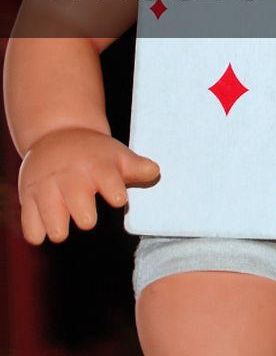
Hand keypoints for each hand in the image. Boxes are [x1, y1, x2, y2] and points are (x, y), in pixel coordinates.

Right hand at [18, 128, 159, 243]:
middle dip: (85, 216)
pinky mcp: (29, 198)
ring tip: (63, 228)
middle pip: (78, 204)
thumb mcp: (118, 156)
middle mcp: (72, 177)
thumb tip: (154, 172)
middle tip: (88, 218)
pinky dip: (37, 233)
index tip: (120, 199)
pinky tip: (45, 229)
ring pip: (51, 218)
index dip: (115, 191)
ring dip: (58, 228)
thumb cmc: (96, 154)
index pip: (108, 179)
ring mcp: (47, 188)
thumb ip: (137, 167)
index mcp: (98, 166)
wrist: (58, 136)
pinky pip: (30, 225)